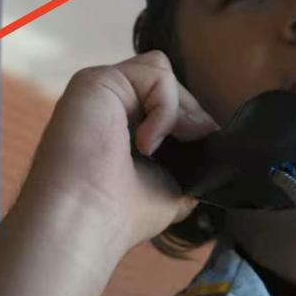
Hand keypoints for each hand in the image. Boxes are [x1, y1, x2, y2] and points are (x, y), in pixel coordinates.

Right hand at [18, 50, 218, 252]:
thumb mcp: (170, 187)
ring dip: (175, 111)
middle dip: (187, 116)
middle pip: (166, 83)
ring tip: (156, 149)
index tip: (193, 155)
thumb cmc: (119, 214)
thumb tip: (212, 135)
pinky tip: (145, 144)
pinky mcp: (97, 80)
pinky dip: (165, 109)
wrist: (84, 223)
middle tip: (183, 151)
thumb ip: (190, 159)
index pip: (163, 101)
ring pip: (161, 72)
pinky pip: (156, 73)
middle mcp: (107, 104)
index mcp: (119, 125)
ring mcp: (100, 89)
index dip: (188, 121)